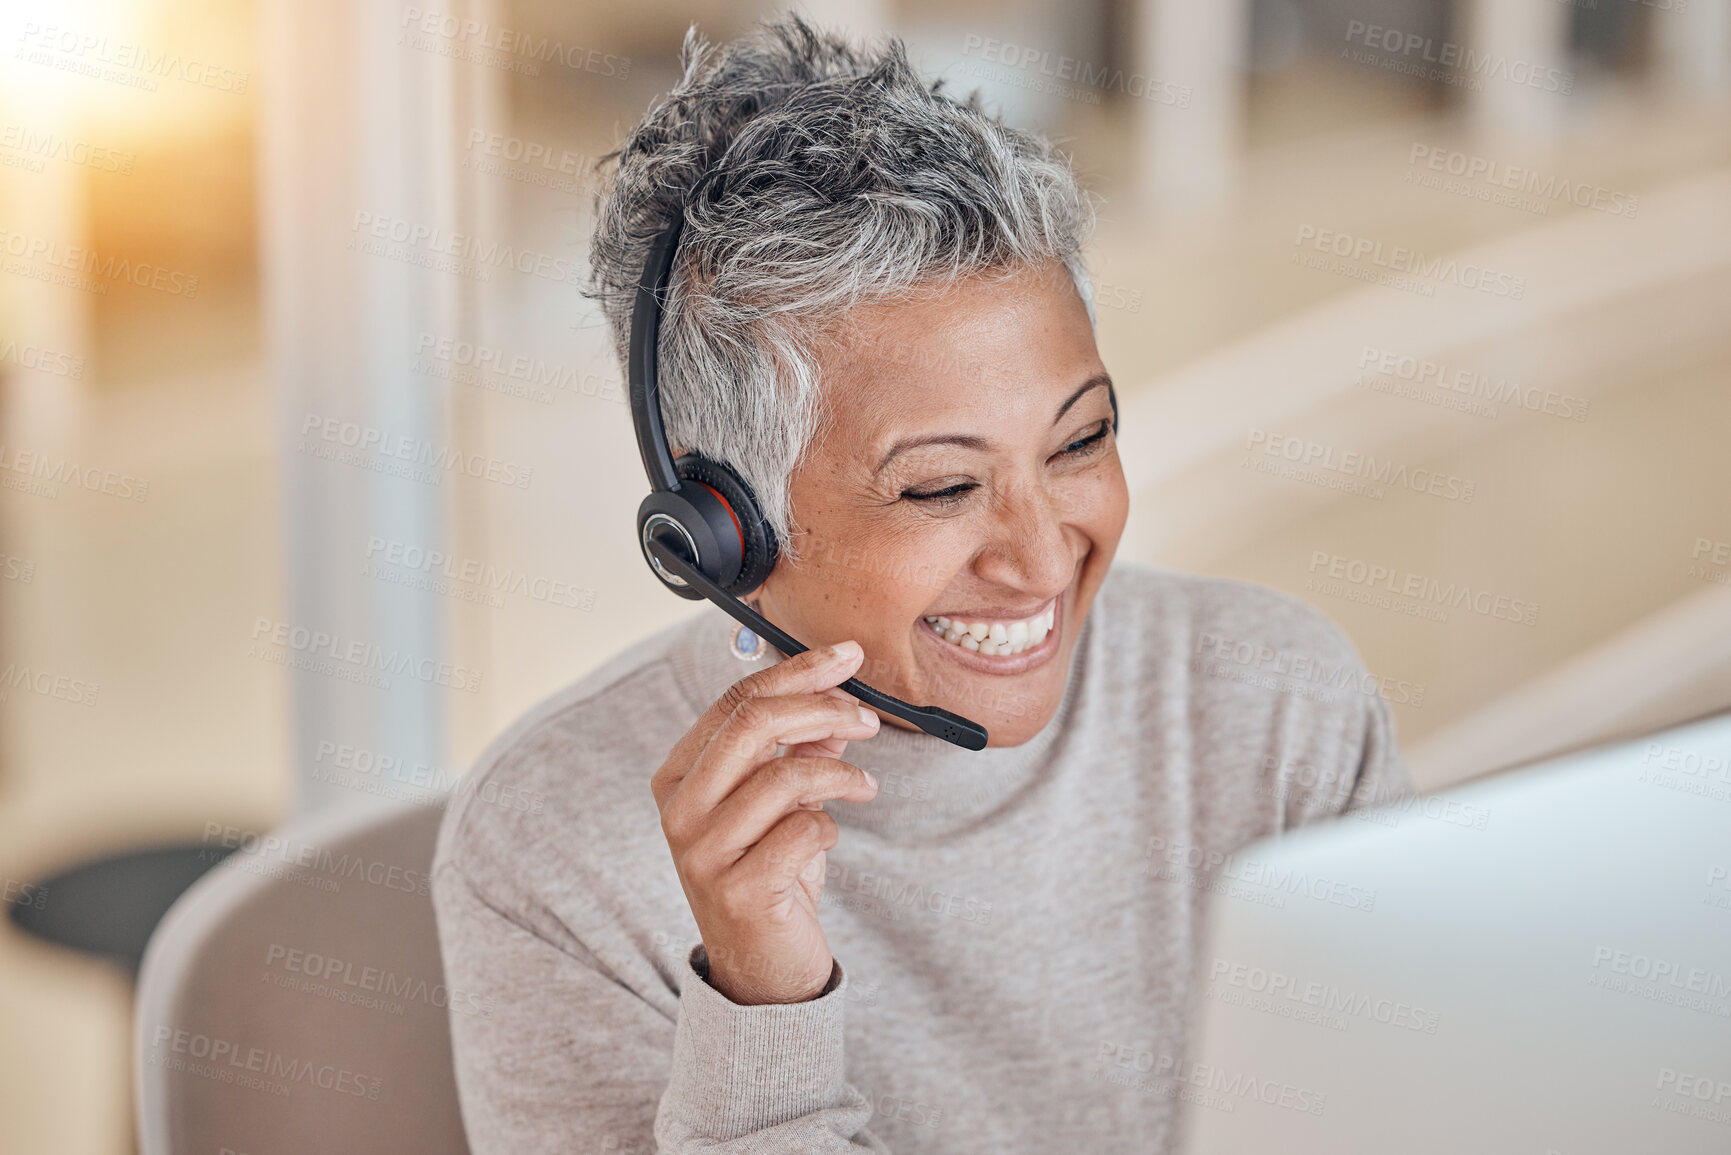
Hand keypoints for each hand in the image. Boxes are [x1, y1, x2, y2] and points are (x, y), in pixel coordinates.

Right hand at [650, 640, 880, 1004]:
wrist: (763, 968)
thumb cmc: (770, 875)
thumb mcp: (783, 802)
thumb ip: (802, 746)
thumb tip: (837, 689)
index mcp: (679, 775)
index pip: (738, 700)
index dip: (798, 671)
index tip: (847, 656)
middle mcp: (679, 810)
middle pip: (755, 724)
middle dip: (823, 709)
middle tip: (868, 721)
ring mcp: (701, 852)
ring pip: (786, 777)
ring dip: (841, 775)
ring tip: (863, 787)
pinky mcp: (736, 890)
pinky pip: (804, 831)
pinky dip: (830, 828)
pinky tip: (828, 840)